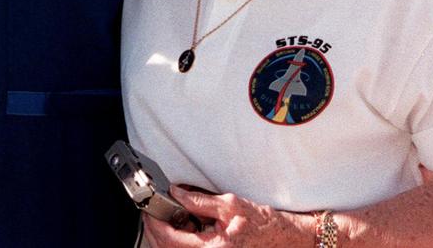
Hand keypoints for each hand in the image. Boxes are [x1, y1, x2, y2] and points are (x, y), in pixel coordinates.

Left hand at [142, 186, 309, 247]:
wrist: (283, 237)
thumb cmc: (263, 223)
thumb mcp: (230, 204)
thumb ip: (199, 200)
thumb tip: (175, 193)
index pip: (171, 240)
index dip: (155, 224)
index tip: (148, 210)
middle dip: (156, 230)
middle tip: (152, 211)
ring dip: (167, 235)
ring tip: (172, 216)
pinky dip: (180, 238)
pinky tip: (185, 225)